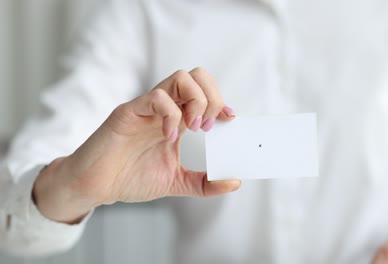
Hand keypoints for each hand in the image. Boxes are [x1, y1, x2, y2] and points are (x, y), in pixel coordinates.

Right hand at [33, 68, 239, 222]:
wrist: (97, 186)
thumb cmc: (131, 178)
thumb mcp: (177, 182)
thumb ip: (204, 183)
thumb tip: (234, 182)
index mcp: (176, 119)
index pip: (204, 91)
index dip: (221, 101)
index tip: (230, 120)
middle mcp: (164, 108)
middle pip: (196, 76)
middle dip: (213, 97)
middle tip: (209, 126)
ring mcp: (146, 108)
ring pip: (180, 78)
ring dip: (197, 101)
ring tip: (195, 129)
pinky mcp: (128, 113)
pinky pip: (156, 98)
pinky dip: (170, 115)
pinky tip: (168, 137)